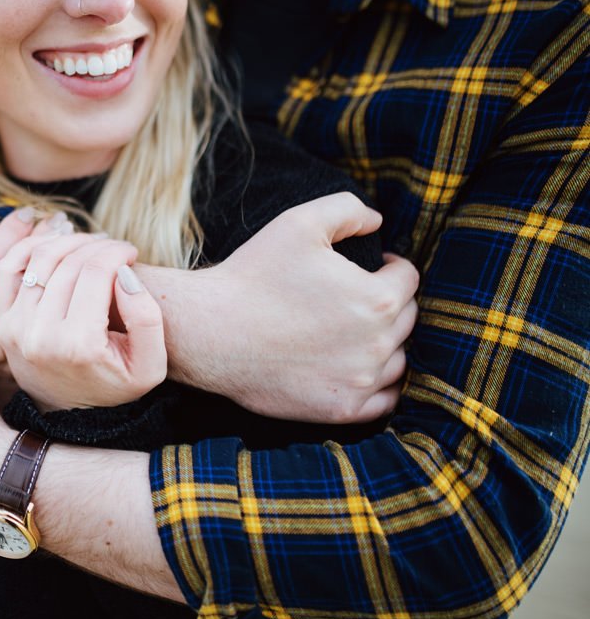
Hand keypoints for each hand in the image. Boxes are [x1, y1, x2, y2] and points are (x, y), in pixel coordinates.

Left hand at [0, 232, 165, 411]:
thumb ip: (147, 319)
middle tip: (114, 247)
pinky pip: (7, 268)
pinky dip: (29, 247)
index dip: (117, 253)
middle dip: (97, 246)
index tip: (131, 252)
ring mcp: (15, 328)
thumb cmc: (115, 383)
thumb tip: (124, 274)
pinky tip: (55, 245)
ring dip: (67, 242)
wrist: (70, 411)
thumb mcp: (150, 365)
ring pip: (38, 259)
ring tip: (89, 246)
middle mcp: (40, 336)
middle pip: (68, 264)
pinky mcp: (2, 322)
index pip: (95, 273)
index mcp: (78, 346)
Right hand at [145, 192, 417, 422]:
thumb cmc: (252, 275)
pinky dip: (379, 384)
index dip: (390, 267)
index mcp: (376, 298)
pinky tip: (357, 368)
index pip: (408, 278)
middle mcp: (377, 343)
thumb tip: (377, 222)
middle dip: (389, 303)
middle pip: (407, 318)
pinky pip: (385, 400)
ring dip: (385, 343)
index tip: (371, 267)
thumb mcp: (299, 223)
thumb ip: (348, 209)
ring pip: (399, 358)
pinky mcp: (341, 409)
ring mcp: (360, 381)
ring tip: (352, 332)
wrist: (209, 333)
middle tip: (353, 298)